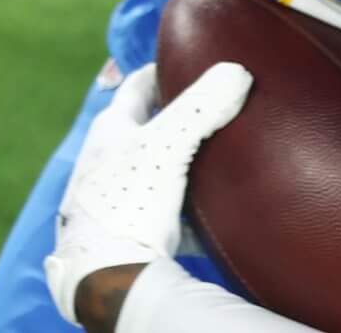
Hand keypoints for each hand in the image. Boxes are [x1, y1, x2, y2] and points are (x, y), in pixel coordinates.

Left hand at [46, 61, 253, 326]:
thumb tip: (237, 71)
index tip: (182, 64)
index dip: (159, 73)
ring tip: (212, 165)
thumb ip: (202, 107)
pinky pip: (156, 216)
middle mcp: (104, 160)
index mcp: (110, 130)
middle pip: (141, 130)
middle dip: (171, 121)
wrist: (104, 276)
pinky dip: (180, 212)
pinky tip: (204, 221)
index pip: (135, 88)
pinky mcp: (121, 234)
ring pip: (148, 173)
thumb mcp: (168, 145)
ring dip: (176, 168)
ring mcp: (110, 199)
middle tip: (208, 113)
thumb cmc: (129, 201)